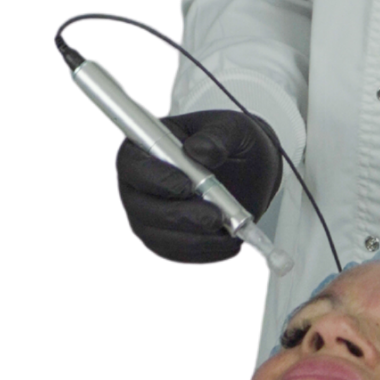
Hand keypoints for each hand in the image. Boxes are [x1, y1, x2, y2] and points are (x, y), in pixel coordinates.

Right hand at [115, 109, 282, 264]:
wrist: (248, 169)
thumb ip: (217, 135)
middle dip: (177, 215)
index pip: (131, 163)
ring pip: (157, 235)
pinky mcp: (166, 237)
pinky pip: (175, 252)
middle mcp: (140, 184)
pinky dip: (201, 250)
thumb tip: (198, 151)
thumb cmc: (230, 142)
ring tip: (226, 229)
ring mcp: (150, 214)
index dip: (153, 178)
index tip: (185, 186)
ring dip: (192, 237)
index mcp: (147, 146)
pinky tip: (226, 241)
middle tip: (214, 216)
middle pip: (140, 207)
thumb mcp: (233, 128)